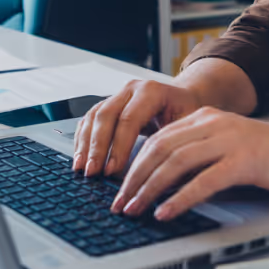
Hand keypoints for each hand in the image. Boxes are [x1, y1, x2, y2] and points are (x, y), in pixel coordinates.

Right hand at [72, 79, 204, 177]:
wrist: (184, 98)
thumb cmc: (188, 114)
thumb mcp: (189, 127)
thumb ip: (174, 147)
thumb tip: (161, 179)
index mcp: (151, 91)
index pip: (129, 119)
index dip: (118, 147)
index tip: (111, 171)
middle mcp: (131, 90)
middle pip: (106, 116)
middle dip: (97, 147)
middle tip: (92, 172)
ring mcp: (117, 95)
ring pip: (93, 117)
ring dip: (85, 145)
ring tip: (81, 169)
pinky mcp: (109, 105)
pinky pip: (89, 120)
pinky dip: (82, 139)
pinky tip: (80, 158)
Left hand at [110, 108, 268, 219]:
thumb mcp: (232, 149)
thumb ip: (202, 159)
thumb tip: (167, 185)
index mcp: (208, 118)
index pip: (159, 138)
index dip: (134, 164)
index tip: (120, 188)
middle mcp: (215, 124)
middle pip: (160, 149)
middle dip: (135, 179)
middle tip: (119, 204)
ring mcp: (230, 140)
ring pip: (176, 163)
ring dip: (150, 189)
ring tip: (135, 210)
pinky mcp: (245, 161)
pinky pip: (203, 181)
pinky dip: (180, 199)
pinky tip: (166, 213)